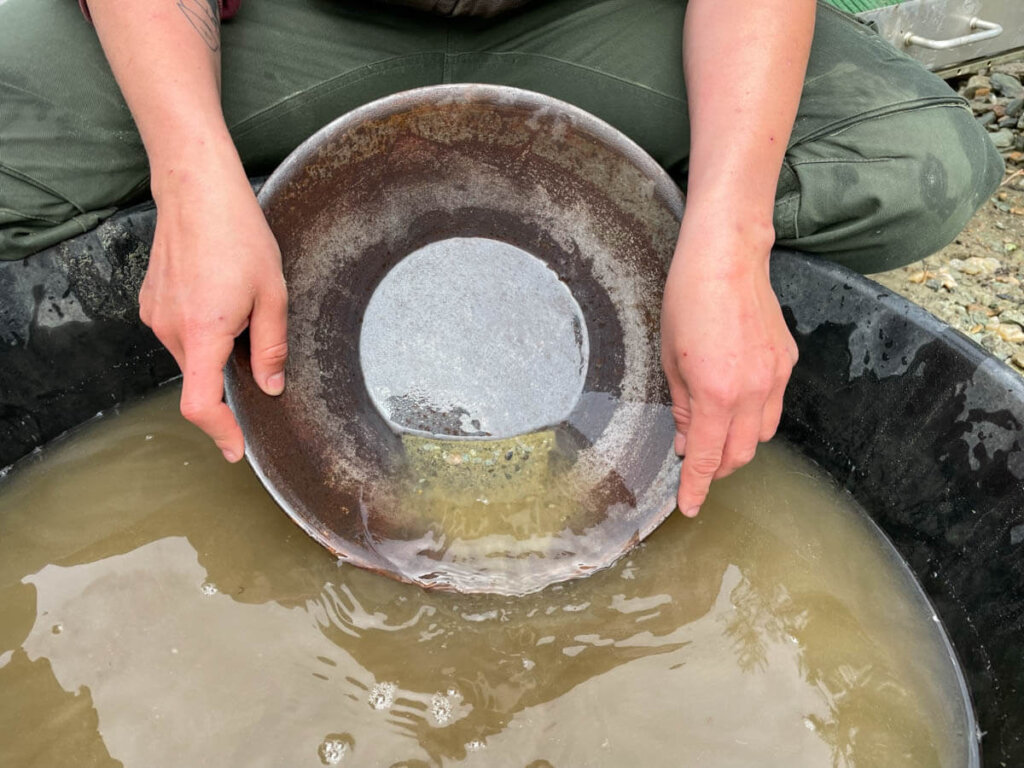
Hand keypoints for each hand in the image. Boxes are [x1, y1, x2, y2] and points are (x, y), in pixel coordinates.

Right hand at [139, 161, 286, 461]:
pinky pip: (180, 333)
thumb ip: (271, 348)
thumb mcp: (273, 295)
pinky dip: (202, 332)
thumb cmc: (239, 235)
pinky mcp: (150, 303)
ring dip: (216, 349)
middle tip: (256, 344)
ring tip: (238, 305)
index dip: (220, 433)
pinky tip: (218, 296)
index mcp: (203, 332)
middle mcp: (171, 329)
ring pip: (191, 356)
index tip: (236, 449)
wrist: (197, 191)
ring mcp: (155, 316)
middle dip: (228, 378)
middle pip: (200, 380)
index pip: (201, 405)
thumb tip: (270, 388)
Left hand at [660, 213, 797, 516]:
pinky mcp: (787, 361)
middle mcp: (753, 390)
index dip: (697, 487)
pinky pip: (774, 405)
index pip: (708, 458)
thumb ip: (683, 407)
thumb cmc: (688, 300)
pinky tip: (736, 402)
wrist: (728, 258)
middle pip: (741, 454)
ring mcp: (775, 376)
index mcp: (716, 392)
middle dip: (719, 468)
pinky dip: (754, 416)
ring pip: (762, 434)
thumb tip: (689, 442)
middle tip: (697, 465)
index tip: (689, 507)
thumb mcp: (670, 359)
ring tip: (716, 436)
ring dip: (739, 445)